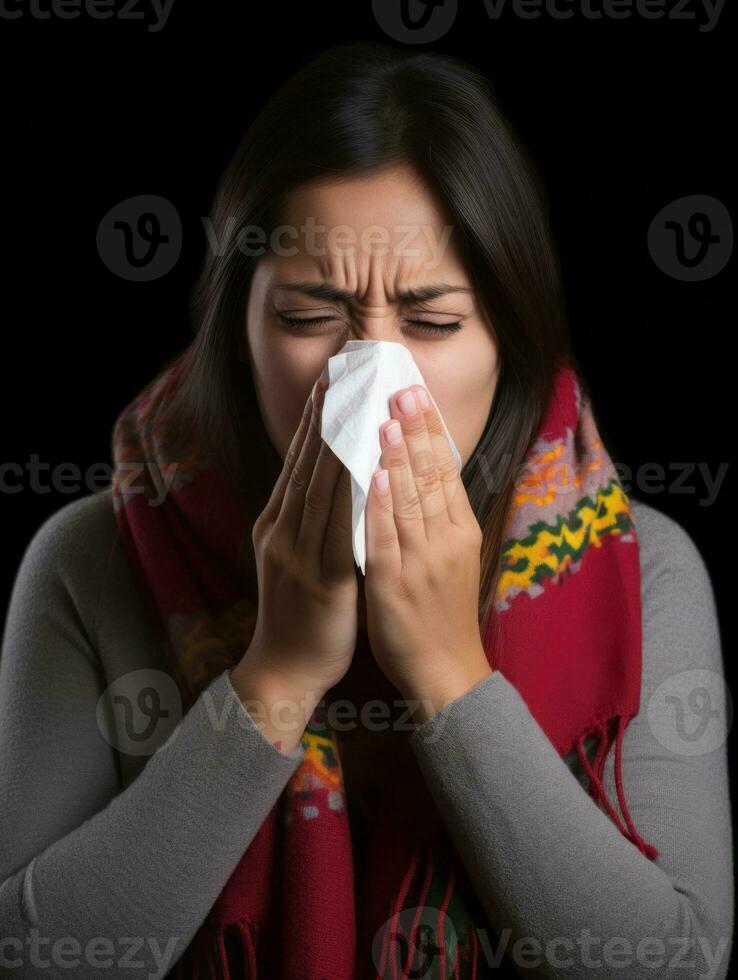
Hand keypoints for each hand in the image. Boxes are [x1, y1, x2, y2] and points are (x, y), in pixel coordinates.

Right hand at [232, 379, 357, 704]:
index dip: (312, 422)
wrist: (285, 670)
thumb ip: (305, 520)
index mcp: (275, 526)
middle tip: (341, 375)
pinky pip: (339, 531)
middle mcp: (282, 534)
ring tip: (355, 405)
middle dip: (325, 418)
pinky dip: (352, 495)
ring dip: (339, 445)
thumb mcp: (291, 559)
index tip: (329, 385)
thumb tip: (325, 479)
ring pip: (320, 490)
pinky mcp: (323, 581)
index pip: (296, 464)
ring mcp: (299, 556)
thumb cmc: (297, 614)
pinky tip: (368, 468)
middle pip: (305, 466)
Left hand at [364, 384, 492, 721]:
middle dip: (417, 428)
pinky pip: (387, 536)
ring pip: (410, 498)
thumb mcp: (451, 558)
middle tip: (403, 386)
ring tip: (388, 415)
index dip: (431, 430)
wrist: (445, 672)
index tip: (417, 393)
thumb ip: (438, 517)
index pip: (446, 470)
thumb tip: (423, 471)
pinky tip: (375, 473)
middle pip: (432, 475)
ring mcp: (422, 561)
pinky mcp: (396, 583)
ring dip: (399, 455)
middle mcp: (446, 540)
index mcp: (461, 531)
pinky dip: (381, 503)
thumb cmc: (443, 612)